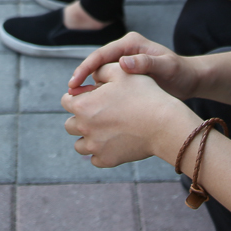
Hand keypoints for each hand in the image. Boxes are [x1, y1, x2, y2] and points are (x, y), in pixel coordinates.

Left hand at [62, 61, 200, 167]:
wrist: (164, 124)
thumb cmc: (143, 95)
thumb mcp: (120, 72)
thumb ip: (100, 70)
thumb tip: (90, 76)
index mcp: (82, 106)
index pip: (66, 101)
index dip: (78, 96)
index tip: (92, 96)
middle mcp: (84, 128)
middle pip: (70, 125)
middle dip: (80, 118)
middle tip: (99, 113)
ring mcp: (95, 147)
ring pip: (80, 145)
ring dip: (87, 137)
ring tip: (104, 130)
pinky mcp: (107, 160)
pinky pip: (95, 159)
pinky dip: (100, 152)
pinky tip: (112, 142)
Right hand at [67, 31, 199, 99]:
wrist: (189, 80)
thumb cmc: (180, 72)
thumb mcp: (166, 66)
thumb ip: (146, 63)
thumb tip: (123, 62)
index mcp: (131, 43)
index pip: (102, 54)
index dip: (86, 68)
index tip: (75, 83)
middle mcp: (124, 50)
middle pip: (96, 63)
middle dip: (82, 78)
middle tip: (70, 95)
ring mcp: (124, 63)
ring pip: (100, 74)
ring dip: (88, 87)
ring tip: (77, 102)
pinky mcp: (125, 75)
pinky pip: (108, 83)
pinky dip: (99, 92)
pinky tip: (93, 106)